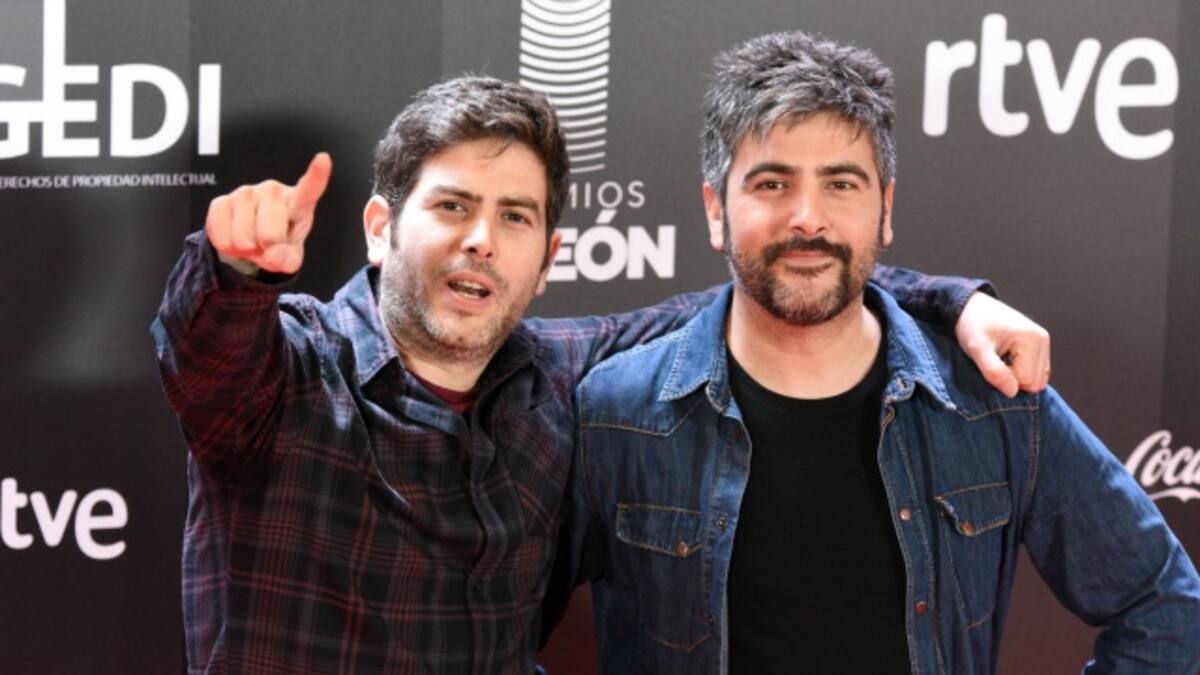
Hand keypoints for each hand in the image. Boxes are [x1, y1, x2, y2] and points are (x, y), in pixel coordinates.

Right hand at [205, 153, 331, 274]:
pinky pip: (221, 236)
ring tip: (252, 240)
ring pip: (243, 238)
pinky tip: (235, 236)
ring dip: (246, 248)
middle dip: (266, 249)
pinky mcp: (221, 201)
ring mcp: (246, 192)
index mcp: (299, 202)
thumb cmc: (278, 244)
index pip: (309, 189)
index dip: (317, 175)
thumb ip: (288, 260)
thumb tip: (272, 254)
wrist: (250, 242)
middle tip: (267, 244)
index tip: (323, 159)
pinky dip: (227, 247)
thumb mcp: (290, 257)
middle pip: (269, 234)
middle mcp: (273, 191)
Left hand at [956, 291, 1050, 396]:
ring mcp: (1042, 343)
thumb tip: (1012, 391)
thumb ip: (994, 371)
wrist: (971, 307)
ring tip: (1000, 359)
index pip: (1026, 380)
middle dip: (1012, 379)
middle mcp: (1042, 340)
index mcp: (1031, 339)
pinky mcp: (1038, 347)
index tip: (990, 363)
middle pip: (1035, 382)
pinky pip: (1035, 372)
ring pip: (1037, 379)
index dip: (1005, 378)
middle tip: (995, 362)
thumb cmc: (973, 324)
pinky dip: (1020, 372)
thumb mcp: (977, 348)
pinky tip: (1006, 359)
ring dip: (1016, 376)